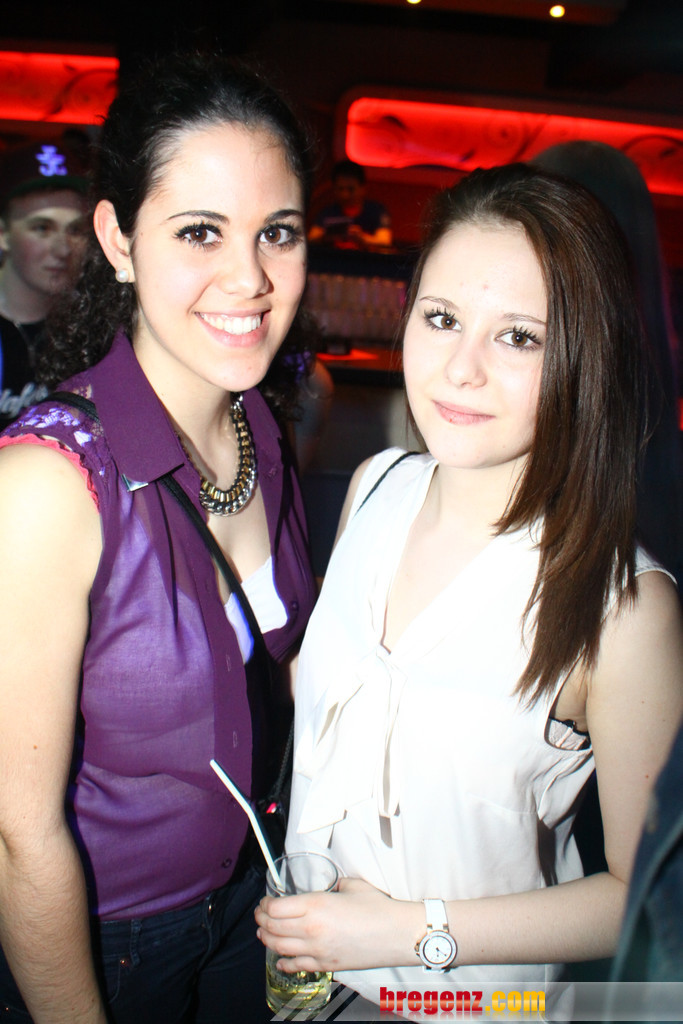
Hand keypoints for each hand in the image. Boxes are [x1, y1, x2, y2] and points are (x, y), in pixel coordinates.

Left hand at [255, 876, 419, 973]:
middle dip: (261, 920)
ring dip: (267, 940)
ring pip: (280, 948)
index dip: (265, 905)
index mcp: (316, 905)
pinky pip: (297, 965)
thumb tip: (329, 888)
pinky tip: (279, 959)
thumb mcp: (351, 886)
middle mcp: (311, 929)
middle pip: (272, 927)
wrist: (397, 934)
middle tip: (260, 915)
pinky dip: (284, 962)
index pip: (276, 908)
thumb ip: (334, 885)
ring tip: (263, 933)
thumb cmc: (378, 908)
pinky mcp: (326, 965)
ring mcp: (318, 950)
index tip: (265, 902)